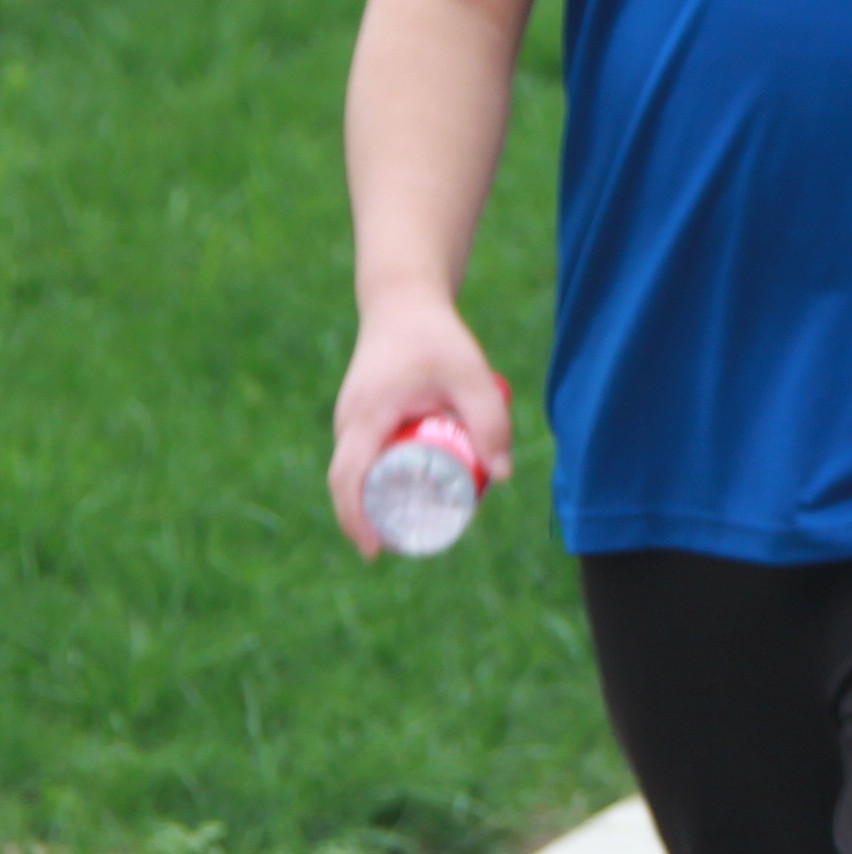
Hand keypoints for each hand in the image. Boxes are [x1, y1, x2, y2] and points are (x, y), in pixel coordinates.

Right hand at [329, 299, 511, 557]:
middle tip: (405, 545)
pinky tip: (406, 492)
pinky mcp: (359, 417)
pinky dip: (377, 478)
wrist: (404, 301)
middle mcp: (349, 422)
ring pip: (354, 472)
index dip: (356, 520)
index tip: (376, 551)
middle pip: (347, 485)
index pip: (348, 479)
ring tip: (413, 522)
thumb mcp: (470, 375)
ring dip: (375, 500)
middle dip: (369, 521)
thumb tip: (502, 477)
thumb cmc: (436, 338)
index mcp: (366, 417)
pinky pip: (360, 458)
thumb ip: (490, 420)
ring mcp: (350, 420)